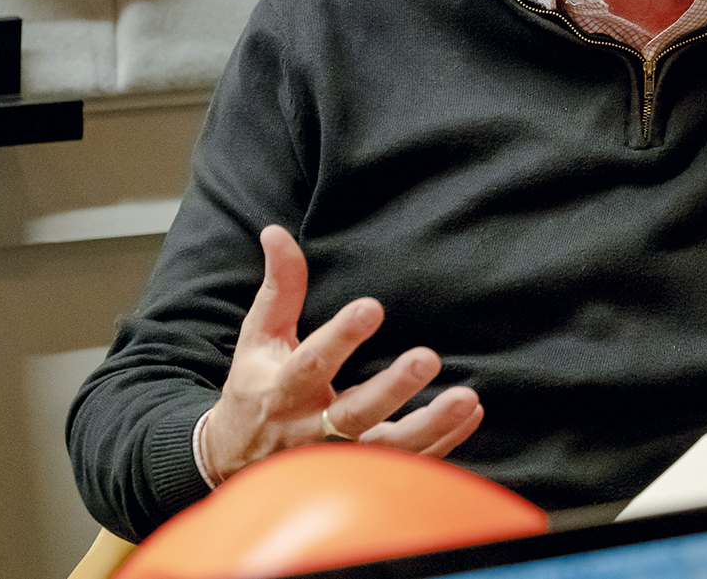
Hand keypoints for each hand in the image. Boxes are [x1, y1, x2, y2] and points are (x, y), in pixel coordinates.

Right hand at [201, 225, 483, 482]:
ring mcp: (337, 461)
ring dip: (430, 427)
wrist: (235, 463)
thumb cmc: (255, 388)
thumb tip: (276, 231)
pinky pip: (408, 465)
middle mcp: (309, 430)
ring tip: (467, 399)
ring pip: (388, 450)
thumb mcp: (259, 338)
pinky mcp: (363, 476)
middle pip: (354, 414)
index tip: (372, 306)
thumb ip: (279, 287)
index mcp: (282, 390)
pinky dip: (443, 444)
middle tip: (428, 357)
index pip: (311, 362)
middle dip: (391, 388)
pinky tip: (471, 413)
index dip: (340, 337)